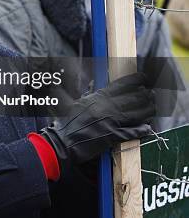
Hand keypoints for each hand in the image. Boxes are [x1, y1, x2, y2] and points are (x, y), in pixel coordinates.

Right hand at [40, 72, 154, 173]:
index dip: (136, 79)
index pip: (121, 84)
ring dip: (147, 111)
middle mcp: (106, 107)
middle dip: (146, 95)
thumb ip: (88, 92)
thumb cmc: (69, 122)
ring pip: (136, 114)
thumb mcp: (78, 103)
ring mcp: (110, 122)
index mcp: (98, 97)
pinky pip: (131, 132)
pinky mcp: (112, 136)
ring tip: (153, 109)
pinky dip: (141, 130)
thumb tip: (94, 83)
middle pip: (133, 98)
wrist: (63, 140)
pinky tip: (147, 128)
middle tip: (152, 94)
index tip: (144, 77)